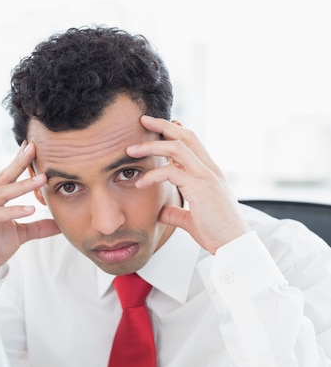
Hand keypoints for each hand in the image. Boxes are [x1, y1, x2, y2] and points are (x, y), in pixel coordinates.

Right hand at [0, 142, 59, 282]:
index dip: (19, 161)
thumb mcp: (21, 234)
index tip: (32, 146)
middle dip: (19, 162)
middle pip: (4, 178)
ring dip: (22, 186)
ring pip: (2, 194)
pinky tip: (30, 209)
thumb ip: (38, 227)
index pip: (7, 176)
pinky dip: (14, 211)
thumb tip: (59, 224)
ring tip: (41, 179)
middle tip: (34, 148)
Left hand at [127, 116, 249, 253]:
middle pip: (186, 136)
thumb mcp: (192, 221)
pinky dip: (153, 175)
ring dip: (152, 146)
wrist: (234, 246)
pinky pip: (172, 173)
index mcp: (210, 174)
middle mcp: (210, 171)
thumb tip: (161, 212)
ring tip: (132, 150)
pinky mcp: (200, 189)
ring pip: (177, 149)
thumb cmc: (217, 234)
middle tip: (142, 120)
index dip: (175, 132)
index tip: (158, 128)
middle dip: (162, 126)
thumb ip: (176, 213)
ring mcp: (206, 177)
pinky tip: (141, 183)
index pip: (193, 143)